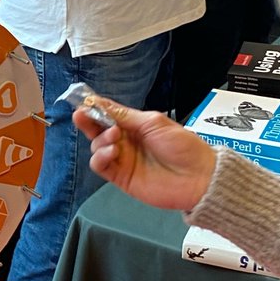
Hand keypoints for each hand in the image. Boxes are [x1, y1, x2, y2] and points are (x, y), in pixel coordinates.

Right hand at [74, 106, 216, 210]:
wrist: (197, 176)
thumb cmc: (183, 147)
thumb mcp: (154, 122)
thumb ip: (125, 116)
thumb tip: (102, 104)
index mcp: (135, 126)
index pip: (109, 115)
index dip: (95, 109)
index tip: (84, 103)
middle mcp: (126, 142)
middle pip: (98, 131)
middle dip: (88, 122)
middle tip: (83, 115)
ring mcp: (122, 160)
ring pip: (96, 147)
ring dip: (100, 140)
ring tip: (114, 138)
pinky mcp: (120, 177)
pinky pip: (100, 166)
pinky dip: (100, 157)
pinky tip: (111, 152)